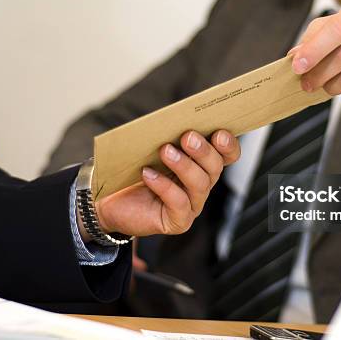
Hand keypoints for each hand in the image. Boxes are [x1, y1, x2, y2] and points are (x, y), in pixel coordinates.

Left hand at [79, 129, 239, 238]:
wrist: (111, 200)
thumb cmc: (134, 169)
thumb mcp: (152, 147)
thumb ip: (168, 135)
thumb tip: (174, 119)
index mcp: (202, 165)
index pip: (227, 155)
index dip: (228, 145)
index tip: (219, 132)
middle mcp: (201, 185)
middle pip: (215, 167)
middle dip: (204, 151)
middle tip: (187, 136)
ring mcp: (192, 205)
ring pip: (199, 184)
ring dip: (184, 165)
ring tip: (165, 151)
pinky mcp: (178, 221)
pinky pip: (179, 203)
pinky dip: (164, 186)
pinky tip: (148, 174)